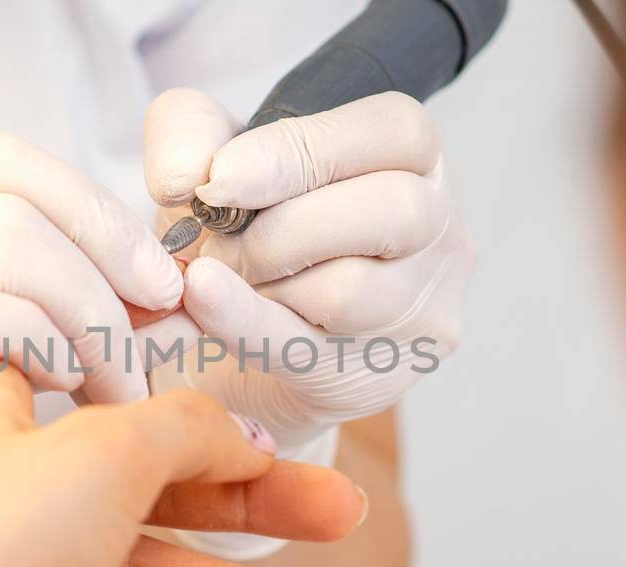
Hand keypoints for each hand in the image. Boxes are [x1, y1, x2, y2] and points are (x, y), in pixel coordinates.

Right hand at [0, 134, 182, 566]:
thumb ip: (13, 306)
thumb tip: (145, 289)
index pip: (2, 165)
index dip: (96, 212)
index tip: (155, 281)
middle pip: (17, 200)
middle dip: (110, 272)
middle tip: (150, 348)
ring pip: (10, 247)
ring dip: (90, 321)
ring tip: (113, 392)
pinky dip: (43, 348)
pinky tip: (60, 396)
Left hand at [142, 89, 472, 456]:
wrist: (232, 347)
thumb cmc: (247, 237)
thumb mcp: (215, 167)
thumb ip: (189, 136)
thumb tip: (182, 178)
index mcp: (417, 158)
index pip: (395, 132)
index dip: (303, 152)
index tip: (221, 178)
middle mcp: (443, 230)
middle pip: (392, 211)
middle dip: (282, 227)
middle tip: (216, 242)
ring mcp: (425, 309)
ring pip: (352, 289)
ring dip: (264, 281)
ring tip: (218, 279)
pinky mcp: (384, 374)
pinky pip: (309, 348)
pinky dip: (242, 322)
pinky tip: (201, 302)